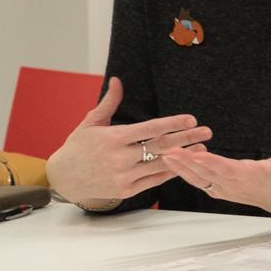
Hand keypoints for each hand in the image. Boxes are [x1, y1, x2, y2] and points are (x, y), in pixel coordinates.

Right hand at [45, 77, 211, 204]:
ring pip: (161, 164)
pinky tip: (184, 163)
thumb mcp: (91, 122)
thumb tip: (118, 80)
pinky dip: (171, 171)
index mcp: (113, 138)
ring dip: (185, 156)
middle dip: (187, 138)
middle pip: (161, 146)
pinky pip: (154, 180)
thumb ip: (109, 102)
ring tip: (202, 148)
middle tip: (207, 132)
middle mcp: (120, 158)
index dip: (173, 123)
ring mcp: (124, 176)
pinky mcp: (127, 190)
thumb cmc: (78, 147)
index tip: (191, 119)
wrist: (64, 178)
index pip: (150, 128)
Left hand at [158, 147, 270, 217]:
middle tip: (171, 152)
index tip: (198, 155)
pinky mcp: (220, 188)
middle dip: (188, 163)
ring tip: (167, 156)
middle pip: (207, 173)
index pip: (227, 170)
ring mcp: (225, 188)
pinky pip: (200, 180)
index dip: (212, 163)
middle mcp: (234, 186)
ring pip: (200, 178)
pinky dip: (187, 172)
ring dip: (182, 168)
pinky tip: (176, 164)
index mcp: (250, 178)